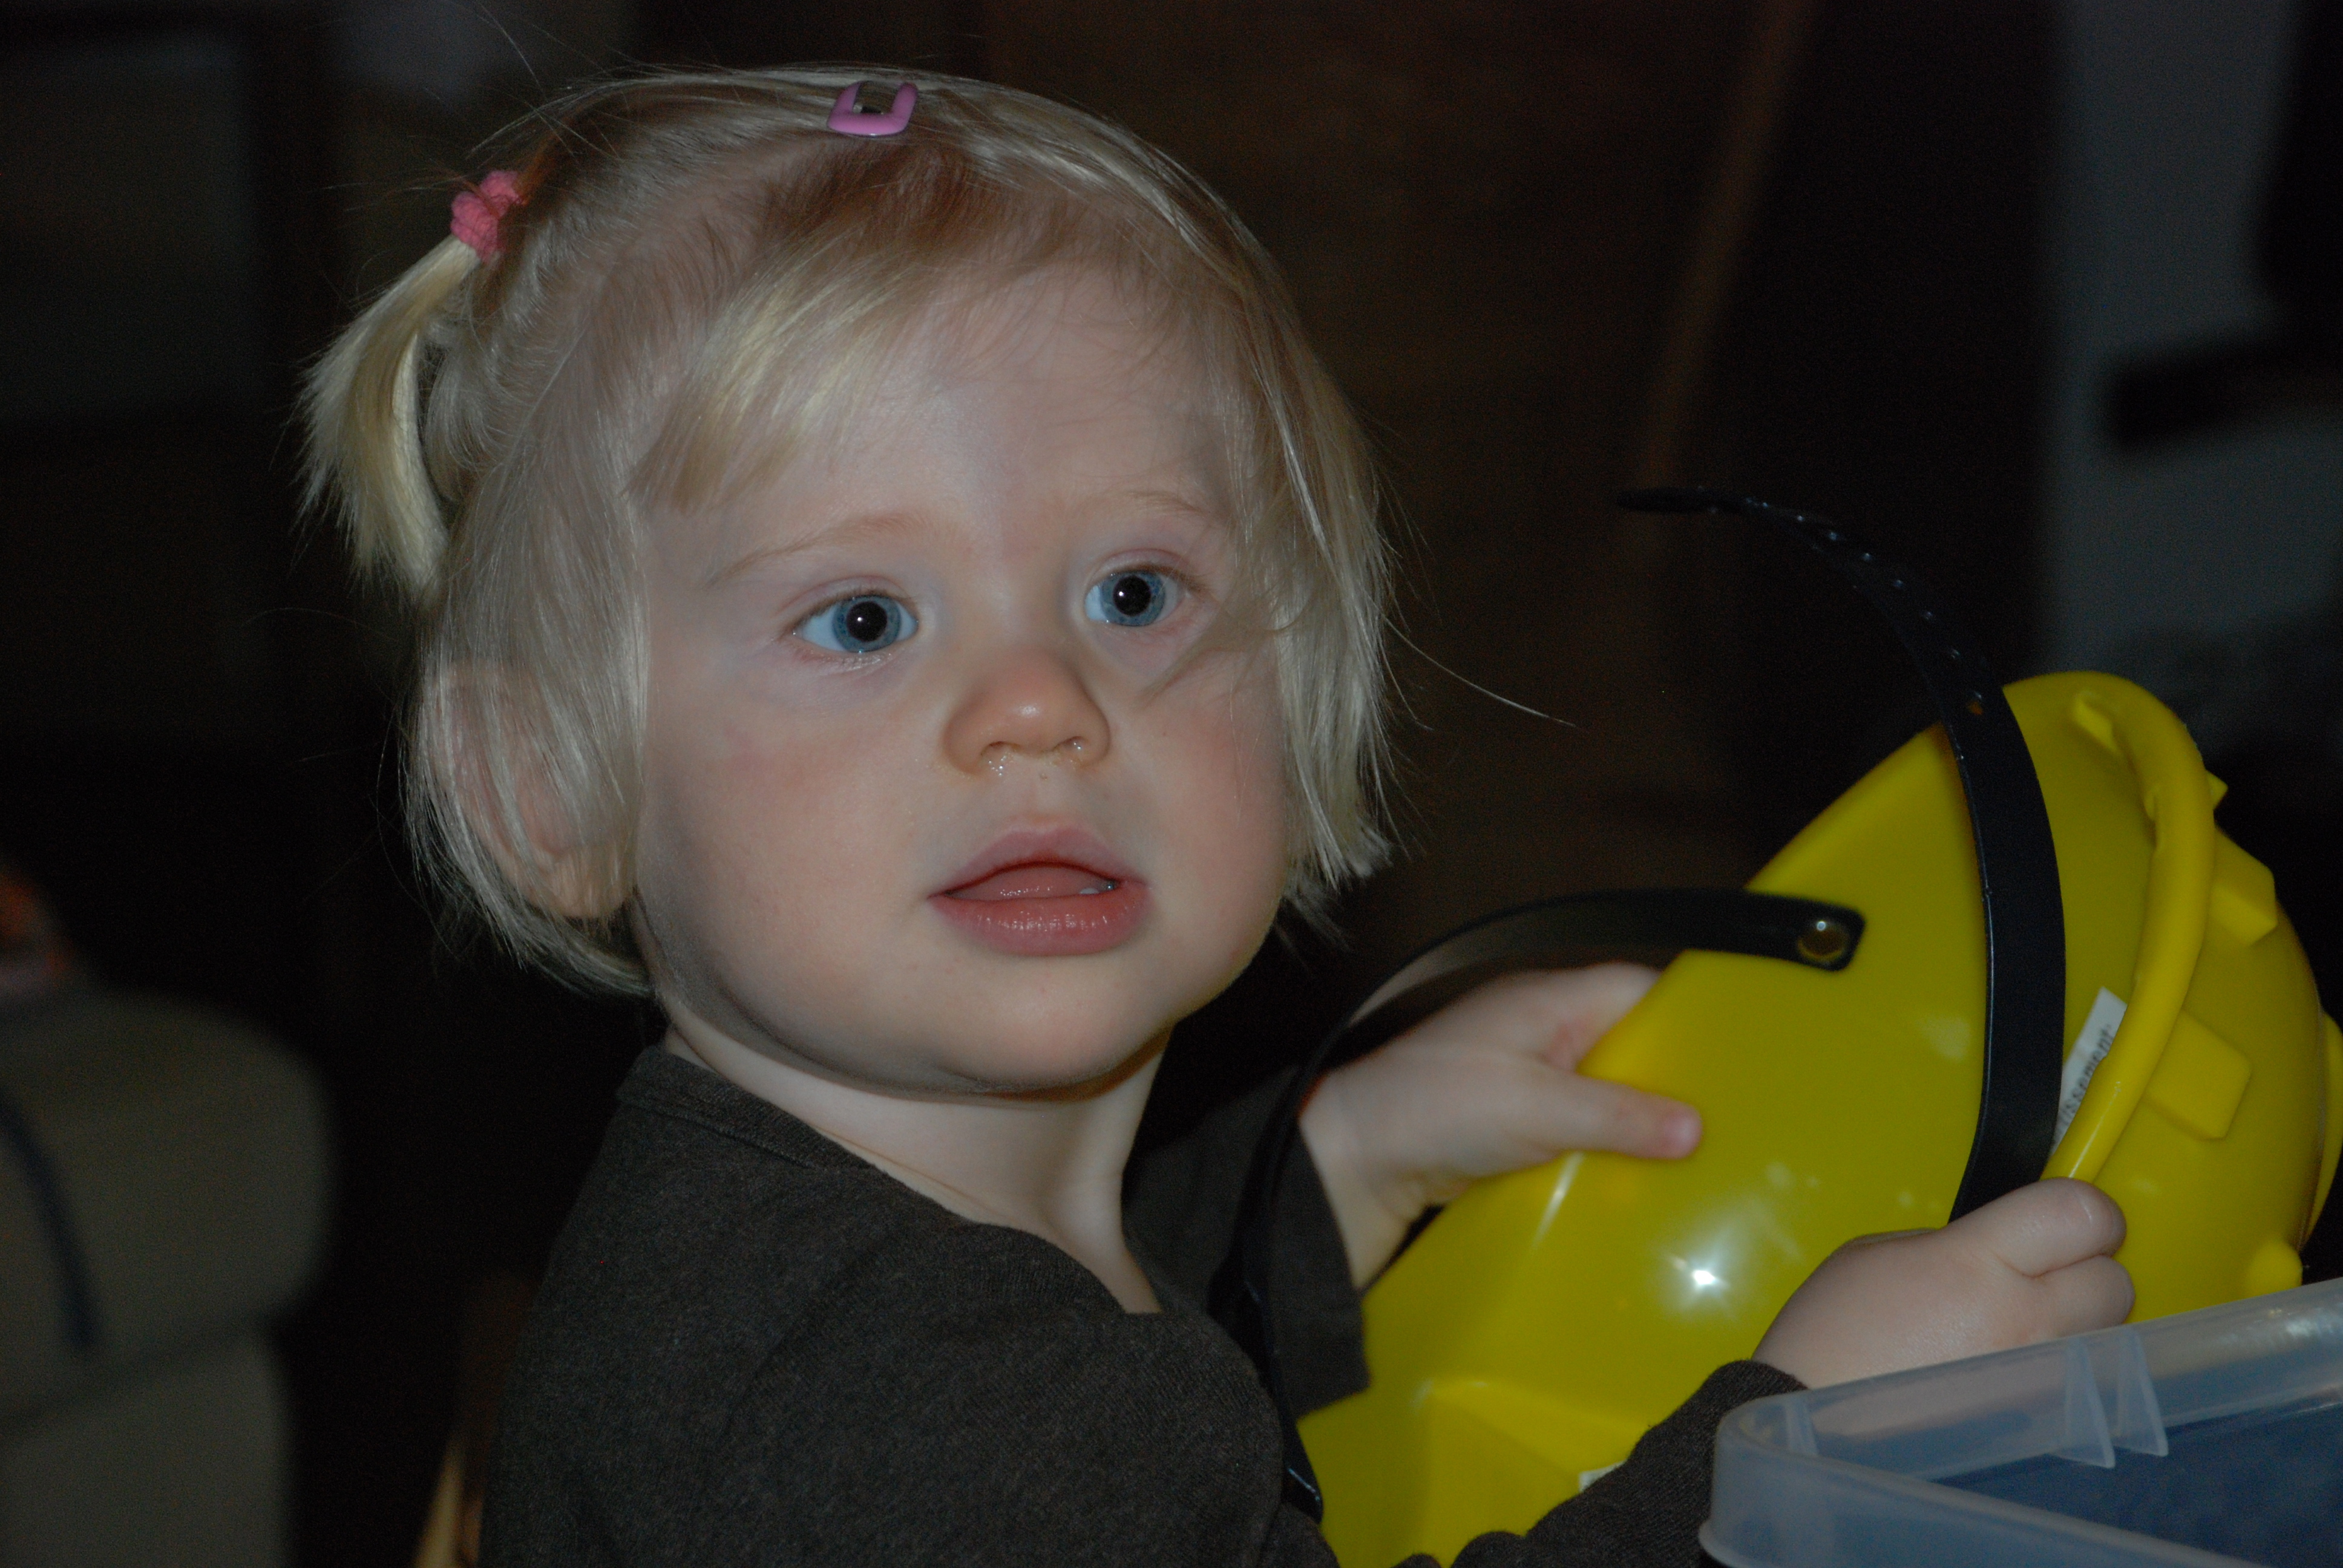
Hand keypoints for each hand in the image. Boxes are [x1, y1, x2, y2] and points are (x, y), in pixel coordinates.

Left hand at [1299, 964, 1699, 1285]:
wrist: (1356, 1158)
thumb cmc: (1432, 1109)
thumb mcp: (1535, 1109)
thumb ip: (1615, 1114)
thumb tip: (1693, 1127)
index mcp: (1549, 1001)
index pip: (1640, 988)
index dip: (1688, 1017)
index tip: (1739, 1057)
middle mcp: (1542, 1029)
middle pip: (1630, 1042)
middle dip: (1671, 1078)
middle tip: (1727, 1121)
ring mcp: (1527, 1075)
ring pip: (1607, 1088)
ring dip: (1640, 1119)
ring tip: (1696, 1157)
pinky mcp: (1515, 1121)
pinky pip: (1580, 1124)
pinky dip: (1605, 1145)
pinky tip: (1635, 1178)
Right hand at [1754, 1178, 2132, 1386]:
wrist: (1813, 1422)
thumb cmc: (1832, 1336)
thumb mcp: (1879, 1253)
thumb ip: (1954, 1243)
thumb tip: (2001, 1250)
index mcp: (1976, 1262)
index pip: (2081, 1214)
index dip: (2085, 1211)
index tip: (2066, 1220)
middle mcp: (2023, 1321)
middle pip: (2115, 1280)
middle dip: (2086, 1272)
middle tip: (2041, 1276)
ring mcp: (2037, 1378)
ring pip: (2107, 1335)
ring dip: (2074, 1324)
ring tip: (2016, 1327)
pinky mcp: (2037, 1421)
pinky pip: (2078, 1381)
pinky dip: (2056, 1368)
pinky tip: (2007, 1367)